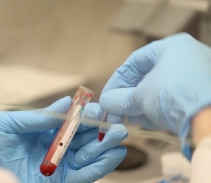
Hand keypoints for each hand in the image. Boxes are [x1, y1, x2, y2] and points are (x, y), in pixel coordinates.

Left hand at [0, 97, 126, 182]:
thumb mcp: (10, 124)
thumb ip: (38, 117)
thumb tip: (67, 101)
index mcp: (43, 132)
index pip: (69, 122)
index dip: (84, 116)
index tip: (97, 109)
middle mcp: (54, 148)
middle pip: (82, 138)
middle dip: (100, 131)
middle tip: (116, 124)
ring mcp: (58, 166)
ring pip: (87, 156)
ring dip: (104, 147)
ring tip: (118, 136)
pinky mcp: (59, 182)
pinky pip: (83, 175)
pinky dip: (99, 166)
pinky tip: (113, 156)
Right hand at [99, 33, 210, 157]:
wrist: (210, 118)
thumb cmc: (174, 94)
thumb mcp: (140, 96)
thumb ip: (120, 99)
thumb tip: (105, 103)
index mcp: (172, 47)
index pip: (135, 62)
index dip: (117, 80)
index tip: (107, 97)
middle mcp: (186, 57)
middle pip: (147, 77)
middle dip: (129, 96)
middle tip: (117, 111)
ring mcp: (197, 76)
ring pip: (160, 90)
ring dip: (141, 106)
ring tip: (130, 119)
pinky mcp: (203, 95)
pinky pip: (174, 100)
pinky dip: (159, 110)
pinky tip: (147, 122)